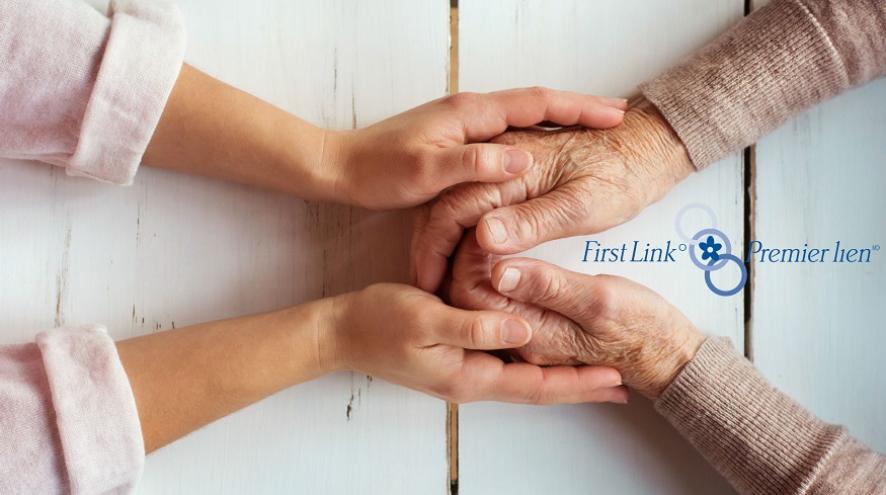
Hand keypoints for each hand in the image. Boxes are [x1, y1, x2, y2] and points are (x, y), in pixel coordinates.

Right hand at [321, 283, 627, 403]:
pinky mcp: (457, 357)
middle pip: (537, 387)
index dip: (577, 384)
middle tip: (619, 382)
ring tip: (594, 370)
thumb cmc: (379, 322)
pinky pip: (507, 364)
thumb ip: (475, 326)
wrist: (341, 331)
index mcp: (469, 375)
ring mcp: (464, 370)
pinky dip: (534, 361)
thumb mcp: (428, 318)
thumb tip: (523, 329)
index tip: (615, 380)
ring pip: (524, 377)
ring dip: (560, 375)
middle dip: (579, 387)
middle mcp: (472, 379)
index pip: (536, 385)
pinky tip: (545, 349)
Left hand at [325, 88, 626, 208]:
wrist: (340, 168)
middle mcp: (471, 112)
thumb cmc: (378, 171)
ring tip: (594, 127)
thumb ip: (473, 165)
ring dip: (560, 118)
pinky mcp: (456, 139)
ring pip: (525, 116)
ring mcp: (464, 124)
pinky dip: (536, 133)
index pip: (537, 102)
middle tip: (617, 116)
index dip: (578, 108)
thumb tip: (520, 161)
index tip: (615, 114)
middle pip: (537, 102)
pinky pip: (509, 130)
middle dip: (579, 108)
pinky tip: (546, 147)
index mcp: (470, 114)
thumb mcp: (425, 173)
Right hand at [411, 96, 694, 291]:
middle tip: (426, 289)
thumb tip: (482, 238)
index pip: (453, 207)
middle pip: (445, 205)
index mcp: (510, 165)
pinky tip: (463, 259)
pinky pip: (474, 204)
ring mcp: (502, 166)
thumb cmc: (622, 175)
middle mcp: (498, 160)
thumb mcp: (582, 205)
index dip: (435, 247)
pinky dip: (462, 233)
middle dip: (431, 248)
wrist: (647, 145)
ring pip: (455, 205)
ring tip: (437, 281)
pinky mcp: (512, 176)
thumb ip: (533, 221)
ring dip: (442, 241)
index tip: (429, 282)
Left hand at [447, 231, 703, 398]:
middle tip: (483, 217)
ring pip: (482, 293)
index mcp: (527, 333)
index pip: (469, 294)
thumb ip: (549, 285)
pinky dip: (497, 267)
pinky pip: (501, 296)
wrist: (666, 353)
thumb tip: (499, 269)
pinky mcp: (536, 323)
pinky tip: (506, 243)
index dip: (468, 254)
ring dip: (481, 259)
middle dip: (467, 254)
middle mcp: (517, 338)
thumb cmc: (641, 327)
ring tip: (492, 224)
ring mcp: (525, 332)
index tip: (485, 223)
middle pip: (467, 295)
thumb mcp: (601, 299)